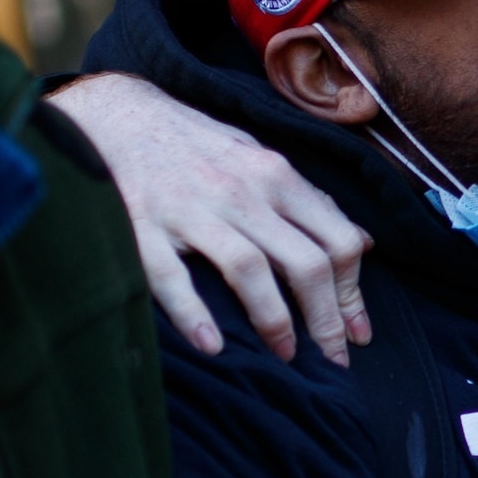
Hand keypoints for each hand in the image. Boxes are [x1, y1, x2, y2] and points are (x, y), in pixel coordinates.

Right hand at [49, 72, 371, 362]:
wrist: (114, 114)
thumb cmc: (194, 144)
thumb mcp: (259, 159)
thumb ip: (309, 202)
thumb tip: (363, 242)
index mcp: (274, 176)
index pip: (336, 239)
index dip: (353, 293)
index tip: (358, 333)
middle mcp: (240, 192)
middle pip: (304, 263)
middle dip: (326, 321)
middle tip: (333, 363)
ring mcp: (190, 209)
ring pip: (249, 270)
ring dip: (274, 321)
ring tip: (285, 358)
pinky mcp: (142, 226)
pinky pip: (171, 276)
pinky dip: (193, 314)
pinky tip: (212, 346)